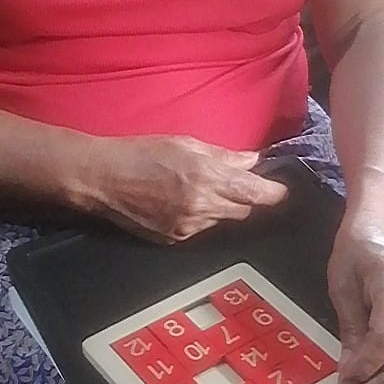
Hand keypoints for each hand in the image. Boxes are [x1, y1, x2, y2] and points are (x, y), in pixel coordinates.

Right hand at [83, 135, 288, 242]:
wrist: (102, 179)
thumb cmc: (141, 152)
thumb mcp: (185, 143)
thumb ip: (223, 155)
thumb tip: (253, 160)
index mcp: (206, 177)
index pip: (256, 193)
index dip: (275, 193)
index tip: (281, 190)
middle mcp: (201, 206)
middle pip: (244, 211)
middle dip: (247, 198)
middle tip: (236, 182)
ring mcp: (188, 227)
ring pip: (223, 220)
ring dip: (221, 207)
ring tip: (199, 188)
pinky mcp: (175, 240)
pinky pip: (201, 229)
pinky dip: (201, 217)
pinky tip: (180, 201)